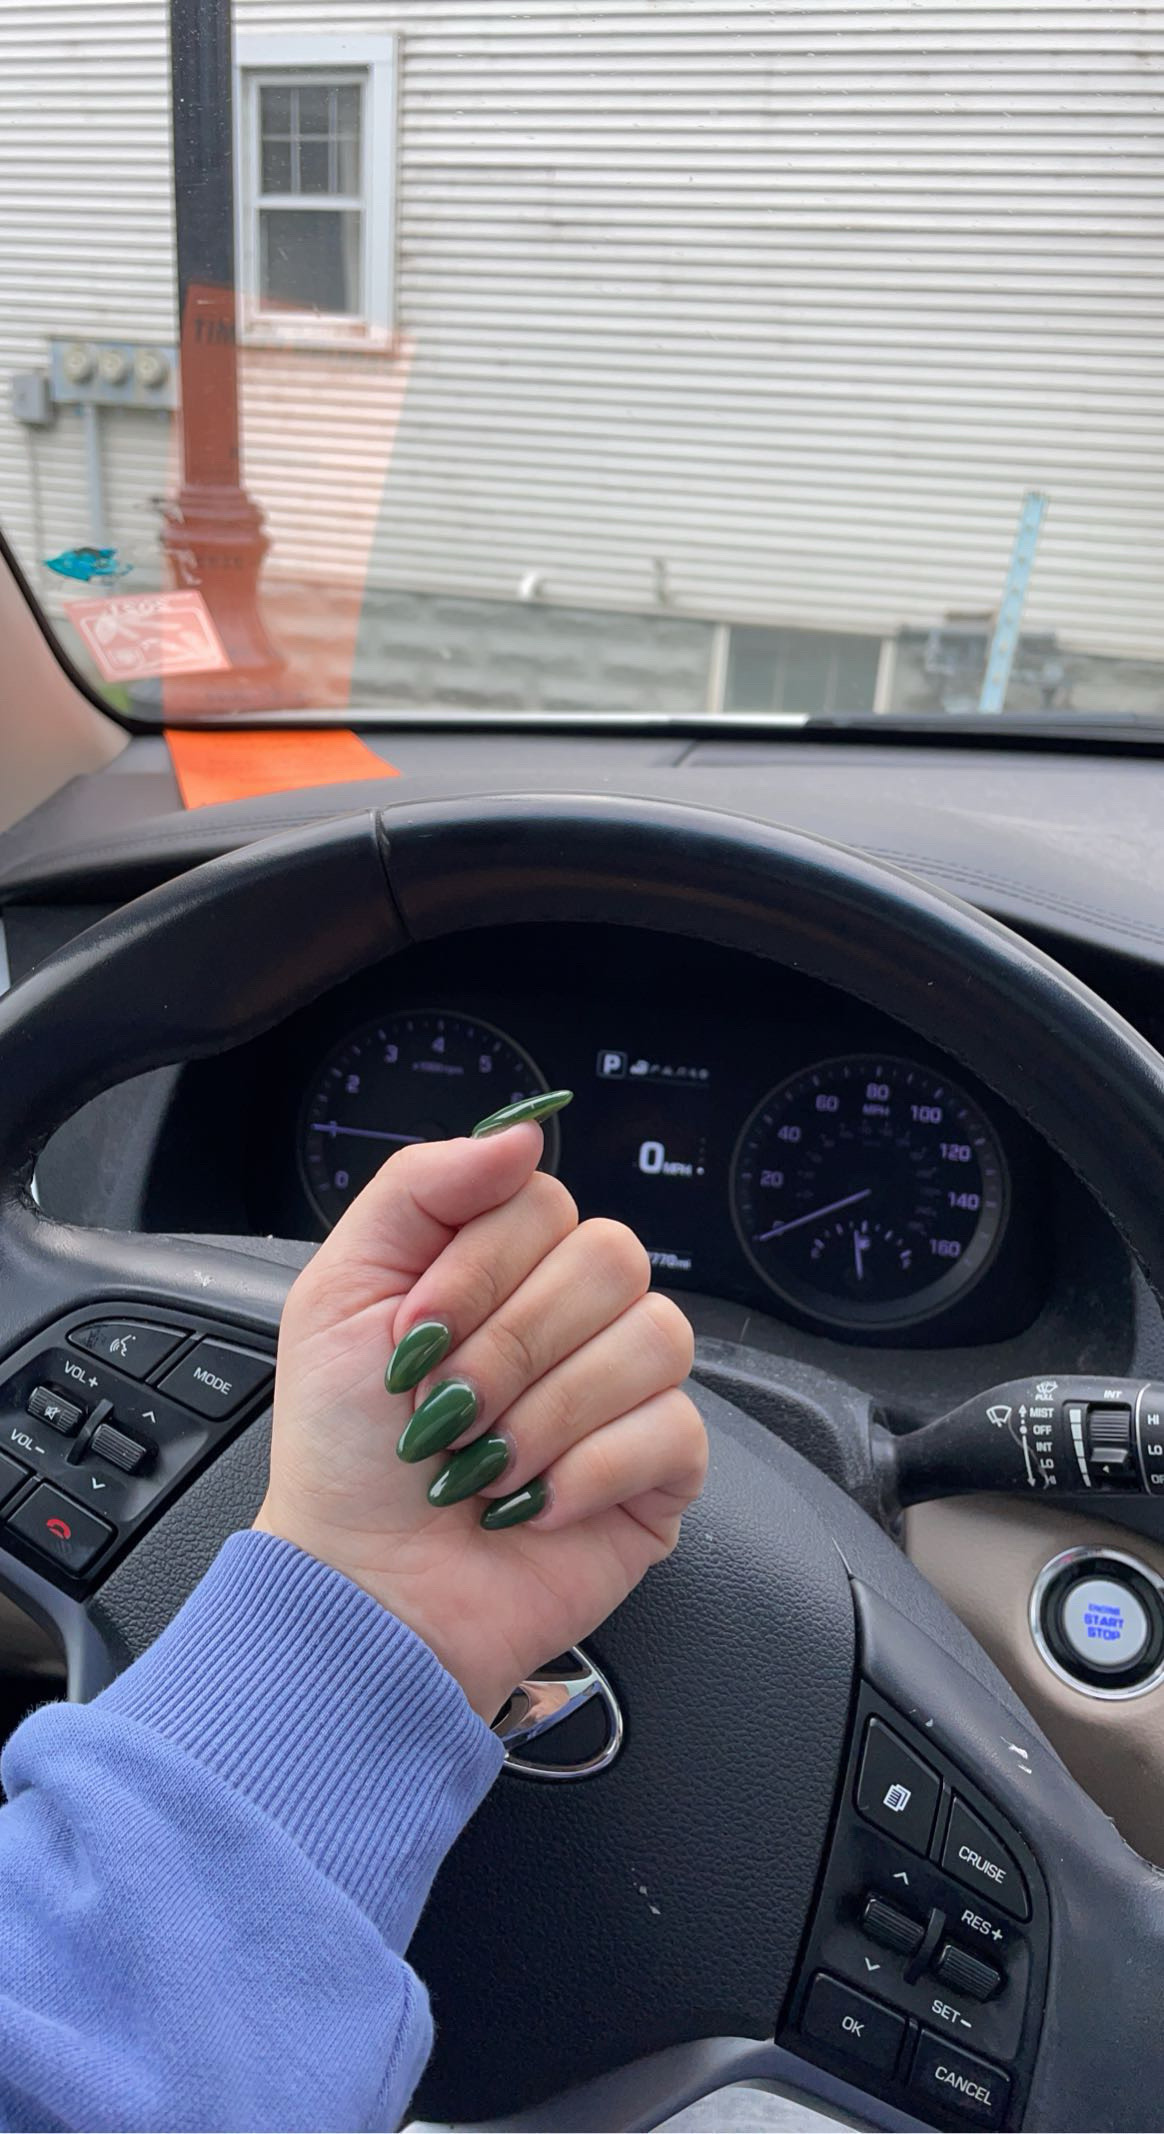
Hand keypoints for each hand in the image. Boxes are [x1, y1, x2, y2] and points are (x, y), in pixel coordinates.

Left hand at [256, 1121, 704, 1718]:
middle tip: (446, 1411)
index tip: (414, 1335)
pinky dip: (588, 1471)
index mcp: (506, 1265)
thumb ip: (420, 1185)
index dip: (480, 1268)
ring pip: (653, 1336)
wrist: (364, 1591)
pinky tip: (533, 1504)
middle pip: (609, 1258)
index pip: (544, 1200)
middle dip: (508, 1346)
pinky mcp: (663, 1469)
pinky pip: (673, 1427)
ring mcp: (628, 1390)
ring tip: (485, 1467)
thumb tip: (522, 1131)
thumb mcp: (340, 1291)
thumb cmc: (345, 1454)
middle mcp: (576, 1315)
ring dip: (546, 1413)